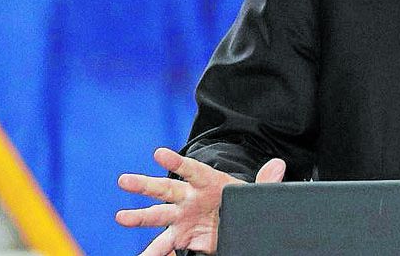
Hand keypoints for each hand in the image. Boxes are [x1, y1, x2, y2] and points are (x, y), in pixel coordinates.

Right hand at [116, 147, 285, 255]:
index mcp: (207, 182)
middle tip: (125, 180)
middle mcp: (188, 198)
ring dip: (138, 217)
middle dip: (145, 185)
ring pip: (156, 217)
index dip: (176, 161)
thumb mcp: (254, 193)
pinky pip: (163, 246)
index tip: (159, 153)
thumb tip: (278, 165)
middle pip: (165, 190)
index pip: (191, 170)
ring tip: (122, 217)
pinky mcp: (180, 237)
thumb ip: (266, 182)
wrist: (234, 220)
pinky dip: (152, 254)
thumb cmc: (239, 200)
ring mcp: (181, 218)